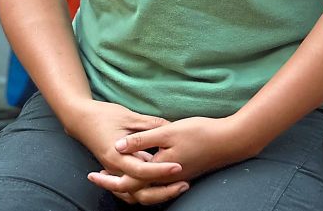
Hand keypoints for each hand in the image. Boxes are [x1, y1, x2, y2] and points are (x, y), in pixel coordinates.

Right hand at [63, 100, 187, 202]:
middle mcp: (115, 168)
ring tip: (177, 185)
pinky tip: (161, 181)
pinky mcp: (117, 170)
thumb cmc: (102, 115)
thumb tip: (171, 127)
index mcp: (117, 156)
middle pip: (140, 190)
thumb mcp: (128, 116)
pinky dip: (145, 188)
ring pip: (135, 193)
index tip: (178, 166)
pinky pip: (131, 187)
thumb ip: (150, 124)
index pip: (142, 170)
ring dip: (155, 192)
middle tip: (184, 183)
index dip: (161, 169)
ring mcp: (115, 171)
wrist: (80, 119)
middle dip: (163, 190)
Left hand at [88, 116, 254, 202]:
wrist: (229, 141)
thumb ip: (142, 140)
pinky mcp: (181, 173)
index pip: (127, 183)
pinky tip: (139, 166)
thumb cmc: (199, 133)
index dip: (108, 180)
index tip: (93, 174)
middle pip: (133, 191)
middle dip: (114, 185)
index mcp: (158, 171)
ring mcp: (173, 178)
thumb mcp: (168, 131)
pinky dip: (142, 179)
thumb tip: (118, 146)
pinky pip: (155, 183)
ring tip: (113, 173)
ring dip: (128, 183)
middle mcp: (164, 180)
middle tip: (96, 176)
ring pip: (144, 189)